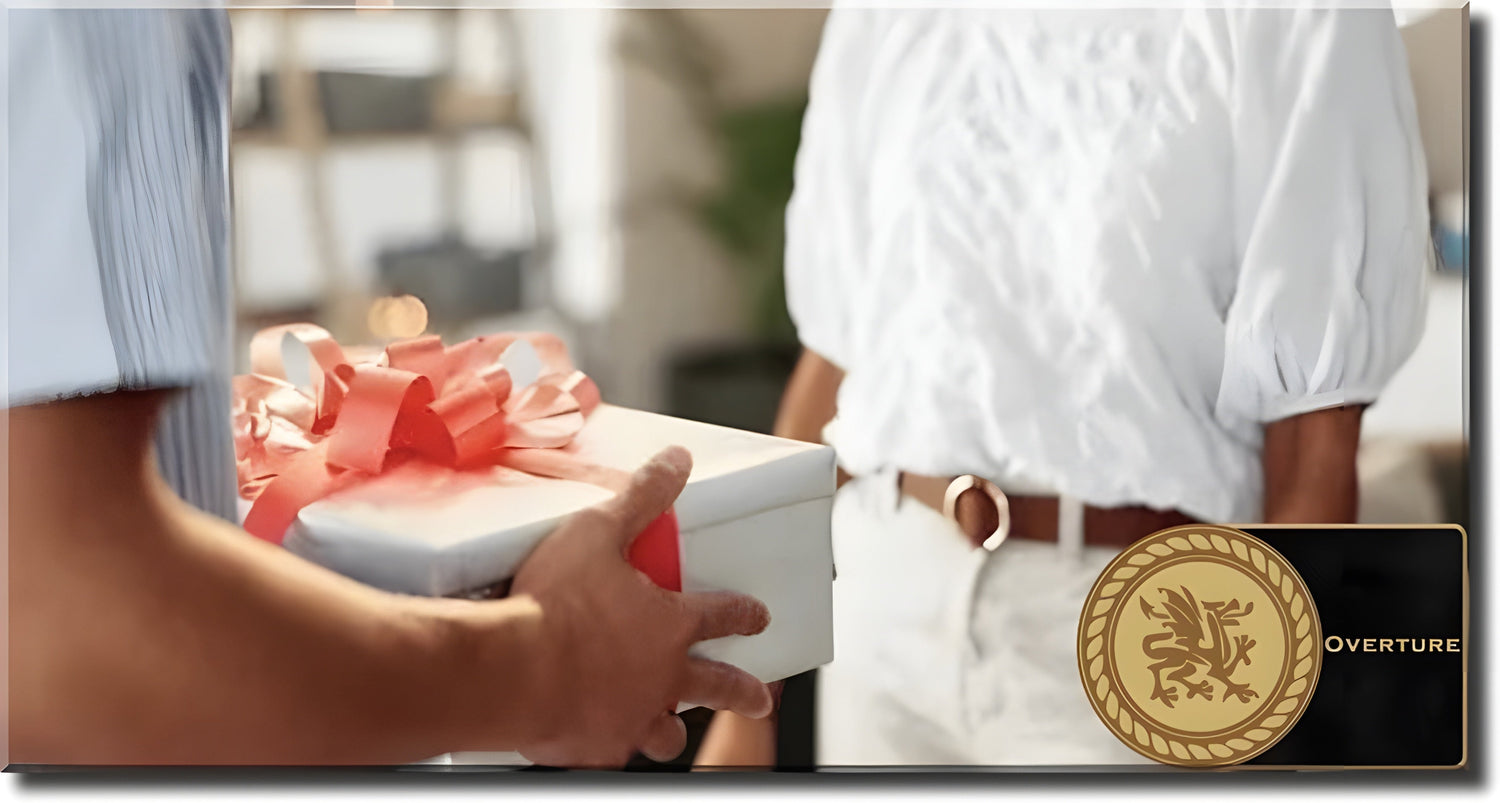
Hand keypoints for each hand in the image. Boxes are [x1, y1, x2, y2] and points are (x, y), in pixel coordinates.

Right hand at [510, 446, 774, 767]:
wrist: (510, 672)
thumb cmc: (554, 604)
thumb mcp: (598, 532)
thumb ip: (640, 497)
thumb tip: (676, 462)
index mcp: (669, 626)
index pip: (721, 615)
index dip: (743, 614)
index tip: (759, 617)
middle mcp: (659, 678)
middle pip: (716, 687)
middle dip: (742, 692)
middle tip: (759, 699)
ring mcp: (628, 718)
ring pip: (666, 733)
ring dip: (671, 729)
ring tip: (670, 731)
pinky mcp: (592, 747)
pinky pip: (609, 752)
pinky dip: (607, 744)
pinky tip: (595, 739)